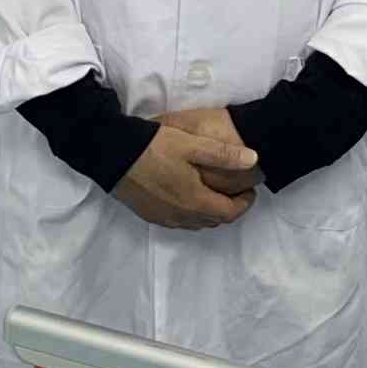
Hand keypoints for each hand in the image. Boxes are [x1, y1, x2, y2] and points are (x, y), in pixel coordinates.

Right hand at [118, 112, 260, 230]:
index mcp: (195, 201)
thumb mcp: (192, 144)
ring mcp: (163, 218)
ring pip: (195, 223)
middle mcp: (181, 216)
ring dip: (208, 212)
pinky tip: (186, 195)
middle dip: (228, 208)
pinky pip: (178, 221)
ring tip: (211, 192)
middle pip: (213, 221)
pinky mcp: (149, 215)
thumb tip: (254, 159)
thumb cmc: (154, 147)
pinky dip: (190, 213)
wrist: (112, 154)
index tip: (249, 191)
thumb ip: (224, 154)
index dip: (245, 204)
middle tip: (234, 190)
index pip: (230, 213)